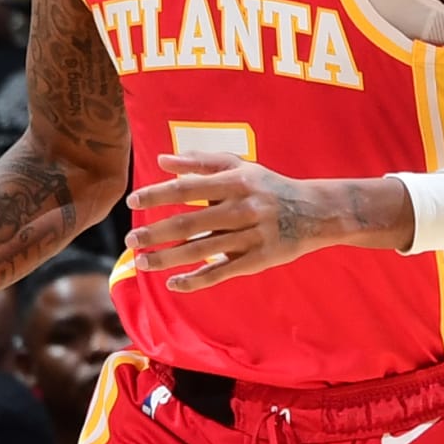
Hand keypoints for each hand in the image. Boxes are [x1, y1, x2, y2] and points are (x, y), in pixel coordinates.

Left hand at [125, 155, 408, 292]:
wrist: (314, 212)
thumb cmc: (268, 187)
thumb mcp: (240, 167)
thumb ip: (200, 162)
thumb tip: (163, 160)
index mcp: (235, 182)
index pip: (187, 188)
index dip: (157, 194)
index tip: (132, 201)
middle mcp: (242, 208)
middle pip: (189, 222)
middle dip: (155, 232)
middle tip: (130, 239)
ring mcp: (250, 236)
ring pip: (201, 250)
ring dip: (167, 259)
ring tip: (141, 263)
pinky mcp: (257, 260)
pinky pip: (221, 273)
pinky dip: (196, 280)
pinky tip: (173, 283)